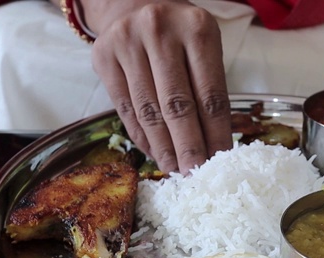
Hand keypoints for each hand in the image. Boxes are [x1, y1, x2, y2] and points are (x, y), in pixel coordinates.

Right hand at [83, 0, 232, 173]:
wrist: (135, 4)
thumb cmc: (179, 35)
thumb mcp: (203, 49)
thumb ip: (208, 90)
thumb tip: (213, 147)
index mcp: (197, 29)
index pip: (210, 93)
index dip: (215, 133)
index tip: (219, 161)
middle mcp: (160, 32)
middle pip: (177, 105)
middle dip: (188, 147)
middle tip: (194, 174)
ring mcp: (127, 43)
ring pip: (148, 110)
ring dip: (163, 147)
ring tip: (174, 170)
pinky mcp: (103, 57)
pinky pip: (125, 108)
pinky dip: (142, 136)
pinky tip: (154, 153)